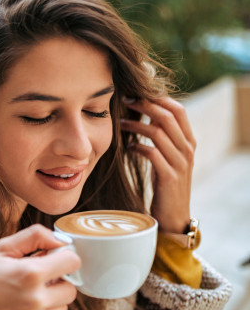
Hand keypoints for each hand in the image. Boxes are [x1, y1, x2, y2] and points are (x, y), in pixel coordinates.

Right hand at [0, 225, 79, 309]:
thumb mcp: (0, 248)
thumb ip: (34, 237)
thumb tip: (60, 240)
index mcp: (30, 274)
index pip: (72, 262)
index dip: (63, 256)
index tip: (50, 257)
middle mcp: (36, 300)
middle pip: (71, 288)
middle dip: (58, 279)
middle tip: (36, 275)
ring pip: (62, 306)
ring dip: (51, 297)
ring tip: (26, 291)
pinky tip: (16, 306)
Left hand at [120, 96, 195, 233]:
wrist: (173, 216)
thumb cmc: (166, 184)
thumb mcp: (169, 158)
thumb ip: (163, 138)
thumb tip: (144, 114)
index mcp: (189, 142)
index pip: (178, 110)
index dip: (157, 98)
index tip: (136, 94)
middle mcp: (187, 150)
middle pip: (167, 116)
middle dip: (144, 105)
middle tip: (124, 101)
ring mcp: (180, 163)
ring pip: (158, 133)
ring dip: (136, 125)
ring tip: (120, 123)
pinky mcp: (169, 177)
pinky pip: (152, 153)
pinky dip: (137, 147)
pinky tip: (127, 147)